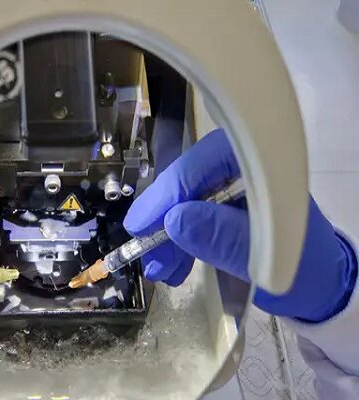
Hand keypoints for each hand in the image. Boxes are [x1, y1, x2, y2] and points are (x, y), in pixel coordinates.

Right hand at [124, 129, 356, 321]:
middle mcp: (247, 171)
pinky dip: (178, 241)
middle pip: (191, 180)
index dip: (168, 191)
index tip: (141, 223)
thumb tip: (175, 220)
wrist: (324, 290)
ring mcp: (236, 189)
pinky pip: (194, 217)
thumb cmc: (305, 273)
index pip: (206, 163)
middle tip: (143, 248)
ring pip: (187, 201)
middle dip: (164, 217)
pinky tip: (171, 266)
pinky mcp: (227, 209)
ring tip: (158, 269)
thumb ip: (223, 238)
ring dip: (167, 234)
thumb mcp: (265, 260)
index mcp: (266, 168)